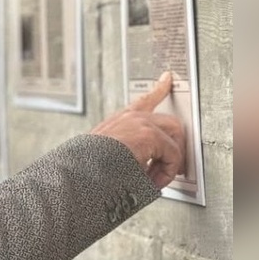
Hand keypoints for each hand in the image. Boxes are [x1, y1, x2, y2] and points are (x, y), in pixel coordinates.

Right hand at [91, 72, 185, 187]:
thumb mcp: (110, 154)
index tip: (166, 79)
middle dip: (176, 144)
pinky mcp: (148, 134)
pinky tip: (154, 180)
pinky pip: (173, 153)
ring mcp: (140, 123)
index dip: (159, 89)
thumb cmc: (92, 170)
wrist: (82, 173)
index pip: (144, 100)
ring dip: (172, 158)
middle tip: (172, 165)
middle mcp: (131, 116)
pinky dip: (167, 171)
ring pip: (175, 133)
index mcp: (120, 120)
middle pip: (170, 121)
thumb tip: (148, 166)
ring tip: (159, 177)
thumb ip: (132, 151)